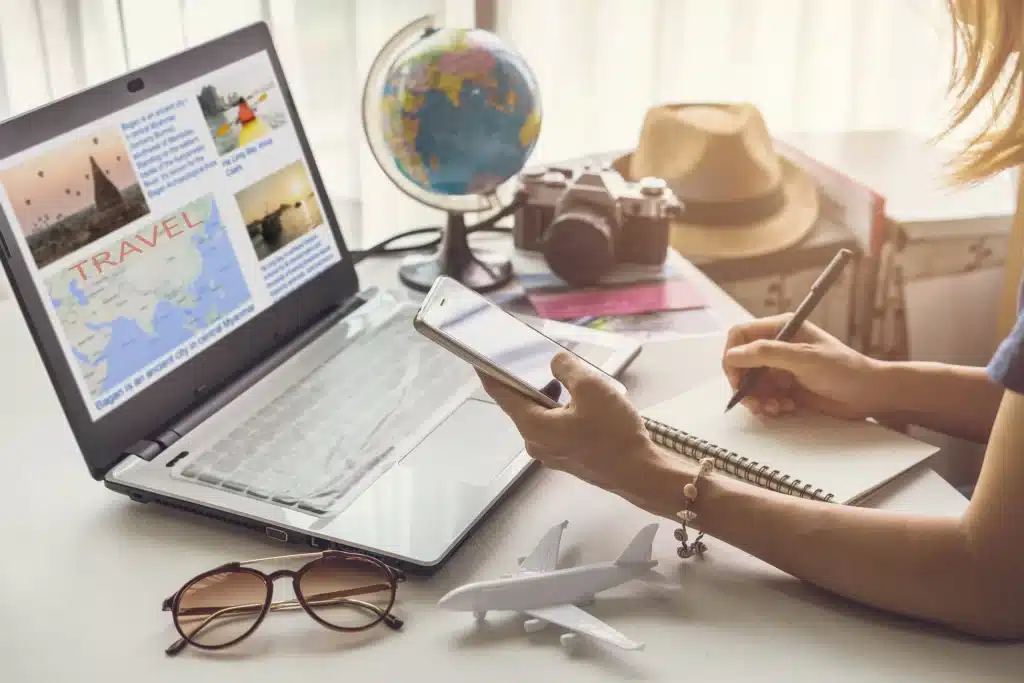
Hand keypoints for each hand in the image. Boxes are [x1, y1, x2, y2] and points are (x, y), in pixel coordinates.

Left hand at [476, 352, 663, 505]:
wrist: (640, 473)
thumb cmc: (613, 432)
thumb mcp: (591, 388)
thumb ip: (567, 369)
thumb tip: (554, 364)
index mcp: (533, 425)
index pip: (501, 394)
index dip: (489, 373)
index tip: (478, 357)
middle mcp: (535, 442)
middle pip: (522, 405)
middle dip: (528, 381)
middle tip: (535, 358)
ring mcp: (551, 453)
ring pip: (541, 416)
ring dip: (549, 396)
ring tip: (567, 379)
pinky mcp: (566, 458)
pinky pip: (554, 428)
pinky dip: (559, 411)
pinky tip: (580, 402)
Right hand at [722, 314, 885, 419]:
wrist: (869, 394)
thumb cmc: (843, 370)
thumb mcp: (804, 358)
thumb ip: (767, 354)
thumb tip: (732, 355)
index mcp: (781, 328)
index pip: (741, 335)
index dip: (733, 356)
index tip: (736, 378)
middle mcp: (777, 346)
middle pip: (742, 362)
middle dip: (744, 384)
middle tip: (754, 402)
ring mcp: (781, 367)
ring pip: (751, 383)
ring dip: (758, 398)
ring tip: (774, 409)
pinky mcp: (786, 387)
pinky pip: (764, 396)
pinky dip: (769, 405)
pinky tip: (785, 409)